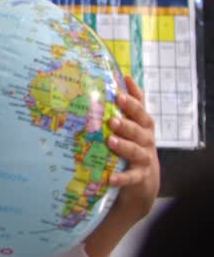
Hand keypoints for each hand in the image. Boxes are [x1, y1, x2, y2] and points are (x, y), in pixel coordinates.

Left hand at [106, 75, 160, 222]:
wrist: (144, 180)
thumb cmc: (134, 144)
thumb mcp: (134, 124)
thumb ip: (132, 103)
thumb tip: (126, 76)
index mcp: (143, 126)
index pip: (140, 111)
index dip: (132, 102)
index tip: (119, 94)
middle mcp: (146, 140)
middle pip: (140, 130)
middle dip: (127, 124)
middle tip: (112, 119)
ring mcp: (144, 159)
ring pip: (137, 151)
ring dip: (125, 146)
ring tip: (111, 142)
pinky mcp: (140, 176)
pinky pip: (131, 177)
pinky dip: (122, 178)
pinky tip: (110, 178)